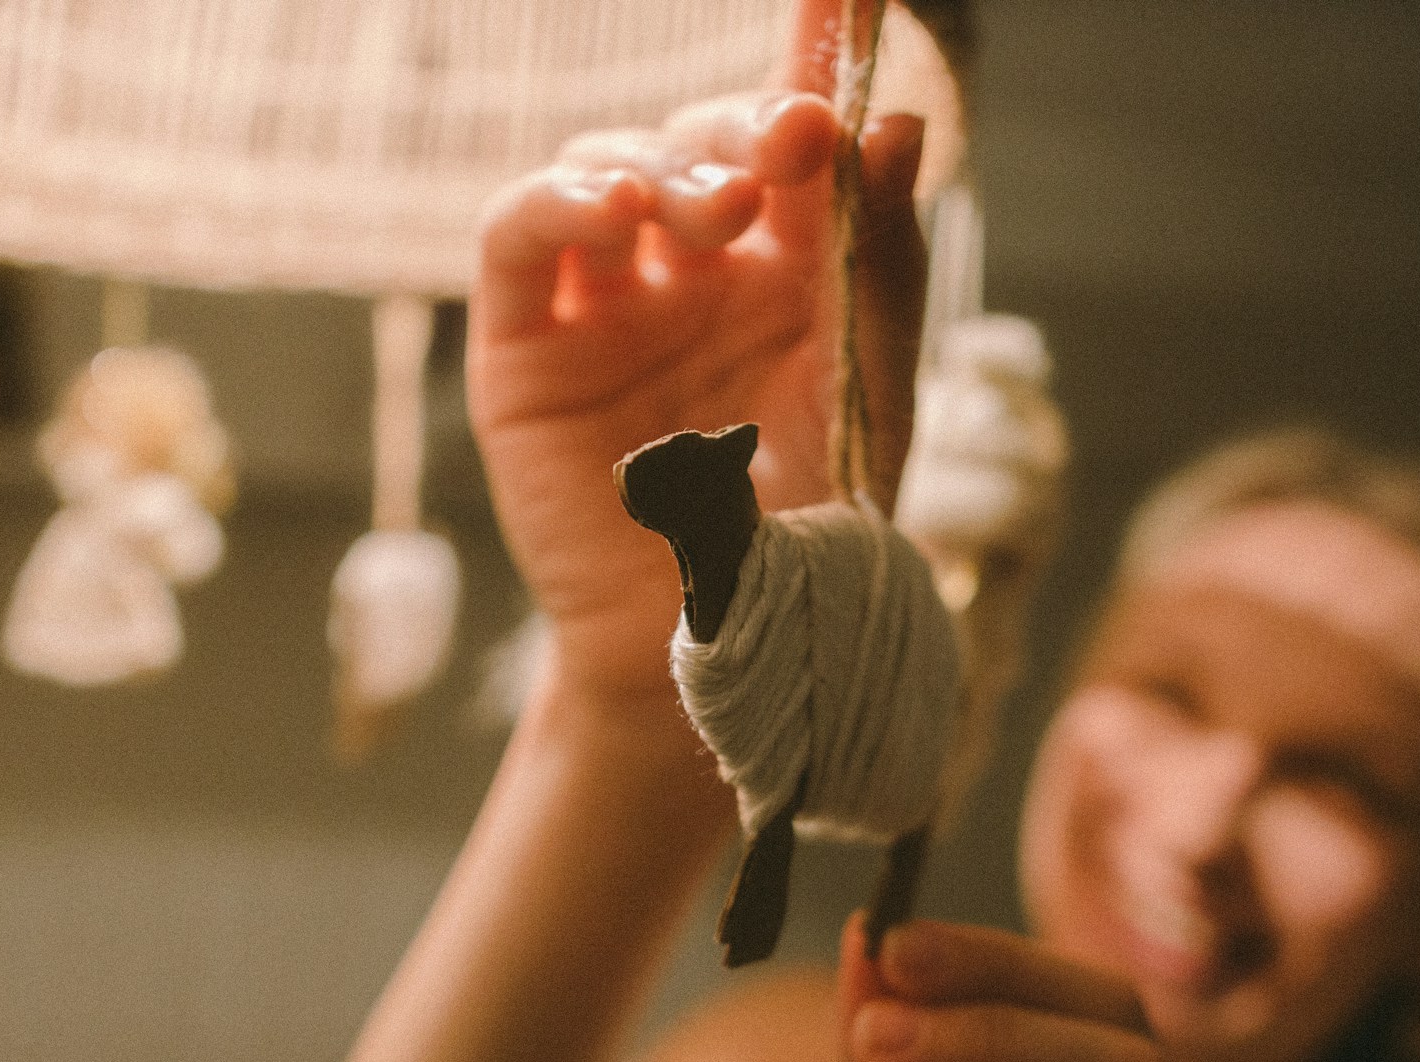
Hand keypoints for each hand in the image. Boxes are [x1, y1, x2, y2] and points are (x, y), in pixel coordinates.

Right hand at [466, 0, 926, 704]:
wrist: (721, 640)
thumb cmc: (803, 533)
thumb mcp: (866, 391)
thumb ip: (882, 265)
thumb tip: (900, 127)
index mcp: (780, 277)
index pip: (785, 149)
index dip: (802, 71)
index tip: (837, 0)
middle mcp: (688, 277)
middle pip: (695, 147)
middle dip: (740, 129)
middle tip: (786, 146)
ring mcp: (603, 306)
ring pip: (605, 171)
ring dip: (661, 165)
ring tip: (712, 209)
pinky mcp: (524, 348)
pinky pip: (519, 240)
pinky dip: (556, 201)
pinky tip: (612, 209)